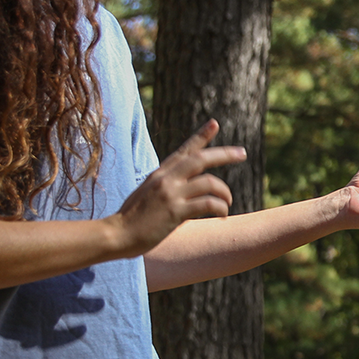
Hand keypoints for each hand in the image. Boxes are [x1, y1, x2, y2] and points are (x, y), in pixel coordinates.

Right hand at [111, 119, 244, 255]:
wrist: (116, 234)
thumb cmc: (132, 218)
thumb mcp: (148, 194)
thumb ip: (166, 186)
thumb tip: (185, 187)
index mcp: (160, 173)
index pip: (184, 150)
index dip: (201, 136)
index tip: (215, 123)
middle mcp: (166, 179)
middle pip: (201, 158)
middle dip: (225, 154)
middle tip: (243, 153)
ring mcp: (171, 194)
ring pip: (209, 182)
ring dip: (225, 192)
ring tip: (227, 202)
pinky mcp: (175, 212)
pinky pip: (207, 204)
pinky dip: (219, 208)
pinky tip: (222, 214)